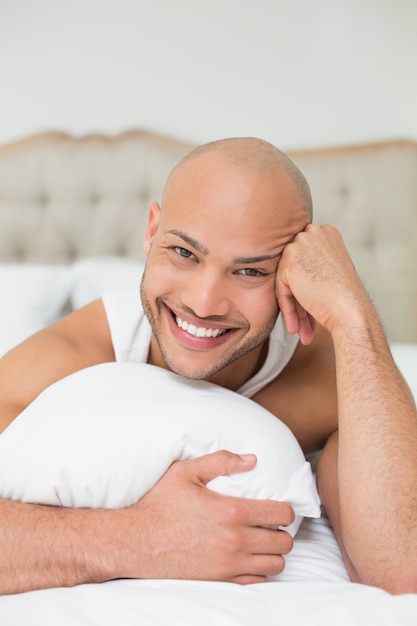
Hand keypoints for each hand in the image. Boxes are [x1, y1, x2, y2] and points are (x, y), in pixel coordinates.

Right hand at [119, 450, 294, 583]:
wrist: (136, 541)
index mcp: (230, 511)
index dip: (285, 509)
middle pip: (284, 542)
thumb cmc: (160, 504)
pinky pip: (257, 581)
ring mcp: (228, 564)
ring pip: (275, 565)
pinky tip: (247, 558)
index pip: (281, 514)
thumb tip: (252, 459)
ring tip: (261, 541)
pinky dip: (259, 570)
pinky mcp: (220, 580)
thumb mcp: (186, 472)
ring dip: (273, 552)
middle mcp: (234, 540)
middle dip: (281, 531)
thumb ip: (221, 461)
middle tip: (269, 524)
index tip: (277, 507)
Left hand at [276, 224, 366, 343]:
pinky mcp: (290, 261)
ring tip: (299, 329)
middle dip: (297, 297)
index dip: (305, 284)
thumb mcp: (331, 269)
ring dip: (292, 306)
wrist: (351, 311)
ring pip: (285, 279)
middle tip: (303, 323)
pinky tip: (295, 327)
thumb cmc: (345, 297)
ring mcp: (301, 244)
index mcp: (326, 232)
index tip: (308, 307)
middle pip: (293, 268)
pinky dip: (287, 309)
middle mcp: (313, 233)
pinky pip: (281, 289)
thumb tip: (291, 272)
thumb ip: (312, 263)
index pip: (304, 258)